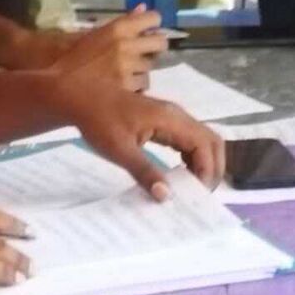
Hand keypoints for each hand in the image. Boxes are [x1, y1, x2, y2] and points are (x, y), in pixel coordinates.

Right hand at [53, 6, 168, 90]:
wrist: (58, 85)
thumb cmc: (73, 57)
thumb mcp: (96, 33)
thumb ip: (123, 21)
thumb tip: (143, 7)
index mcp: (118, 28)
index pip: (153, 18)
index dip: (153, 24)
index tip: (149, 30)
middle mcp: (126, 45)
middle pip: (159, 43)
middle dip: (155, 48)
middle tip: (146, 53)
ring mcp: (127, 68)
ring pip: (150, 69)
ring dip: (141, 71)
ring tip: (125, 74)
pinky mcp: (126, 89)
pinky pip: (142, 88)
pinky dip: (135, 88)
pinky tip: (121, 88)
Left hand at [56, 76, 224, 198]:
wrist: (81, 97)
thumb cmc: (99, 122)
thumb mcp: (120, 150)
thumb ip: (145, 173)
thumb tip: (167, 197)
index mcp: (169, 119)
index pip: (204, 145)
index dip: (207, 171)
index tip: (196, 196)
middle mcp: (175, 115)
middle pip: (210, 140)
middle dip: (212, 167)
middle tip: (200, 194)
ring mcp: (170, 116)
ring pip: (201, 139)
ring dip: (203, 163)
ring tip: (191, 189)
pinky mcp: (162, 120)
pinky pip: (187, 138)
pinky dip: (191, 156)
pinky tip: (180, 174)